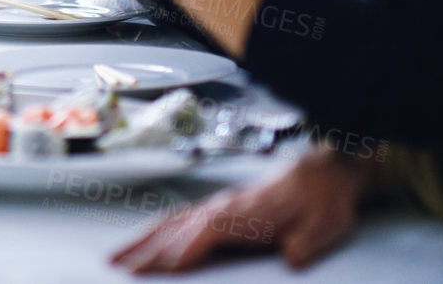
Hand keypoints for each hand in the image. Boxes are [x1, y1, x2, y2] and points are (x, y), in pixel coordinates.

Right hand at [110, 150, 369, 273]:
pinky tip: (147, 237)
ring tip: (118, 256)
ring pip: (171, 223)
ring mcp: (219, 205)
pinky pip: (180, 218)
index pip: (202, 234)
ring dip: (143, 240)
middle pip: (176, 230)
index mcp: (244, 213)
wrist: (324, 172)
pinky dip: (157, 229)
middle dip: (145, 251)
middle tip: (119, 269)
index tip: (158, 270)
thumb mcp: (325, 226)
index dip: (180, 253)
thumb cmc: (323, 201)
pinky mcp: (220, 207)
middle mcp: (224, 207)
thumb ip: (305, 243)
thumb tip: (291, 258)